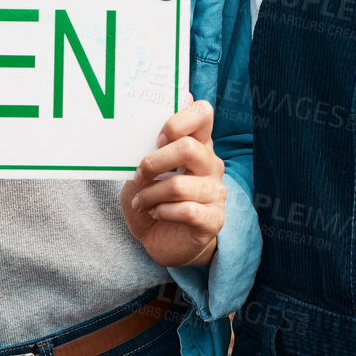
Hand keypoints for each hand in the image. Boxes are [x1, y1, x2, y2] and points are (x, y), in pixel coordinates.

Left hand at [120, 98, 225, 268]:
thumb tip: (143, 128)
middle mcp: (211, 165)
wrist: (162, 241)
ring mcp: (216, 192)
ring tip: (140, 201)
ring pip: (179, 185)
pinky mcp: (214, 219)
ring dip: (150, 194)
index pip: (203, 114)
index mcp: (197, 145)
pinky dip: (162, 212)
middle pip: (188, 148)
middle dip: (154, 162)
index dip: (179, 120)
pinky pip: (186, 211)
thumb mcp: (144, 173)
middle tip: (139, 174)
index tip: (157, 138)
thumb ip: (148, 151)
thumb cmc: (153, 201)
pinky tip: (156, 213)